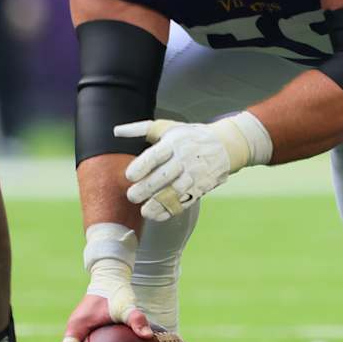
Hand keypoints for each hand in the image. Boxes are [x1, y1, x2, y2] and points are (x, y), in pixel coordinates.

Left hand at [115, 119, 234, 221]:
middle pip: (162, 177)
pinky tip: (157, 214)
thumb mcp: (168, 127)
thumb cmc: (190, 136)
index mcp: (174, 142)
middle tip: (132, 196)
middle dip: (144, 189)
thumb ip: (141, 129)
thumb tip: (116, 131)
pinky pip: (184, 202)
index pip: (154, 157)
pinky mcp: (201, 187)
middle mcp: (184, 159)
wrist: (226, 145)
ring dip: (157, 204)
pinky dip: (170, 210)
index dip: (140, 168)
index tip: (129, 177)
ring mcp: (195, 174)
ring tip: (144, 210)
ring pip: (174, 193)